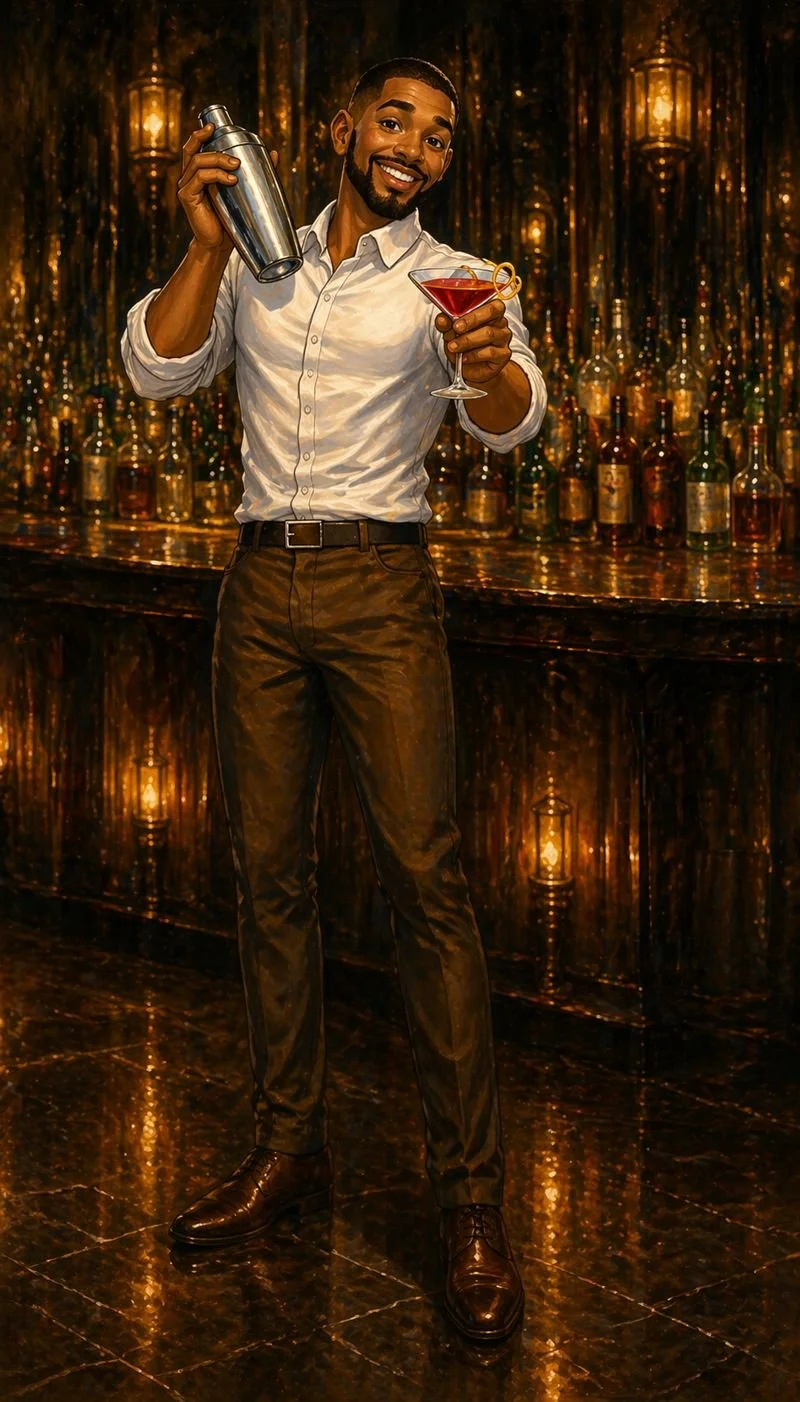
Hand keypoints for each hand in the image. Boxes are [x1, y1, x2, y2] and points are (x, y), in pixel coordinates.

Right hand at [177, 125, 278, 251]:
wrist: (218, 245)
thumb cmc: (229, 220)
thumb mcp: (242, 192)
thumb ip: (255, 172)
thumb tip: (274, 153)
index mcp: (197, 173)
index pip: (194, 148)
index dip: (200, 134)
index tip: (213, 126)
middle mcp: (188, 177)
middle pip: (193, 150)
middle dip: (210, 142)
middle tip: (234, 152)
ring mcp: (186, 187)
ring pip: (198, 161)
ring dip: (218, 159)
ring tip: (236, 165)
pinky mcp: (187, 197)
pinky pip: (200, 178)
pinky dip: (216, 175)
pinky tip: (231, 180)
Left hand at [435, 297, 512, 385]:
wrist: (472, 370)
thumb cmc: (464, 347)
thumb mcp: (451, 334)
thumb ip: (446, 325)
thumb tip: (441, 319)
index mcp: (489, 310)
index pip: (487, 301)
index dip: (472, 308)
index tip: (455, 320)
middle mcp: (500, 321)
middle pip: (491, 312)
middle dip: (471, 320)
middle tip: (455, 329)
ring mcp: (503, 337)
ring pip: (489, 333)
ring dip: (468, 340)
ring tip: (454, 347)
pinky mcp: (504, 354)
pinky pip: (491, 352)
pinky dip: (474, 355)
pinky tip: (464, 358)